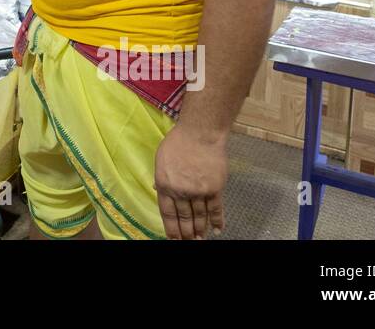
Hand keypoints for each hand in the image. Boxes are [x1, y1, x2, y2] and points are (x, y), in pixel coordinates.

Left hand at [154, 124, 227, 239]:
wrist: (200, 134)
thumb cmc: (178, 142)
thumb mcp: (161, 160)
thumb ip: (161, 178)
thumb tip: (157, 191)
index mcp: (164, 185)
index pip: (167, 213)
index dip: (171, 228)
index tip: (174, 238)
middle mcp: (181, 192)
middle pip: (184, 218)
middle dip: (186, 233)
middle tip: (189, 241)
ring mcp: (199, 192)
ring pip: (200, 216)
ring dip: (200, 229)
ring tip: (200, 239)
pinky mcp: (214, 189)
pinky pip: (216, 209)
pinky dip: (217, 221)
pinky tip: (217, 230)